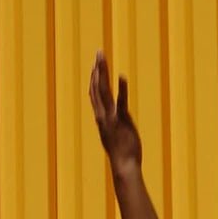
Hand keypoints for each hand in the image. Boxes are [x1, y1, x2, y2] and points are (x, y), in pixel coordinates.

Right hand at [88, 51, 141, 174]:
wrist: (124, 165)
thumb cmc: (121, 152)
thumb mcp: (114, 134)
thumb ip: (112, 123)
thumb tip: (114, 117)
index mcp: (100, 117)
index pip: (94, 93)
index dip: (94, 77)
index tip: (96, 64)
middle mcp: (102, 115)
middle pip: (96, 87)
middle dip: (97, 69)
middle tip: (99, 52)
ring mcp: (111, 117)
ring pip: (103, 91)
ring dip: (103, 73)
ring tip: (103, 58)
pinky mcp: (122, 121)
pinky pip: (120, 102)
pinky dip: (121, 89)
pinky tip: (121, 77)